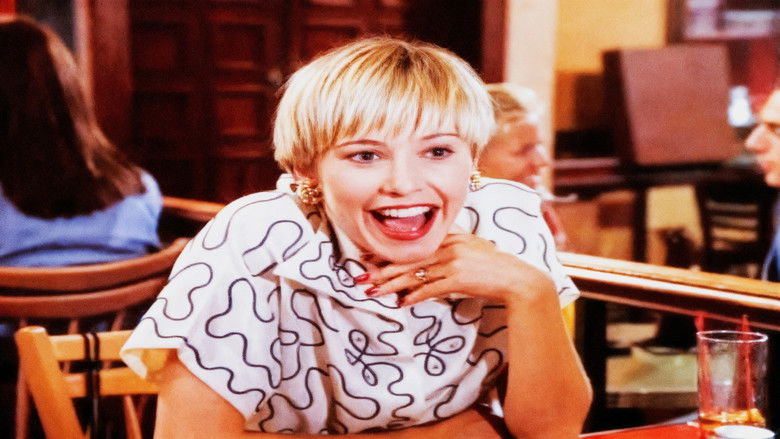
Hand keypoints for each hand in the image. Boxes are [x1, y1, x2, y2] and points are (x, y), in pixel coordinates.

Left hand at [362, 234, 555, 306]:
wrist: (516, 279)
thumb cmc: (494, 267)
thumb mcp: (471, 249)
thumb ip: (451, 248)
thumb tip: (429, 259)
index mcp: (450, 238)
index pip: (413, 246)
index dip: (389, 254)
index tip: (368, 260)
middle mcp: (449, 246)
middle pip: (408, 259)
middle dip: (381, 270)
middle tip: (360, 277)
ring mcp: (453, 262)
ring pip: (415, 274)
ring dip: (391, 284)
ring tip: (372, 291)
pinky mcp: (458, 278)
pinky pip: (430, 288)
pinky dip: (414, 296)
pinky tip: (401, 303)